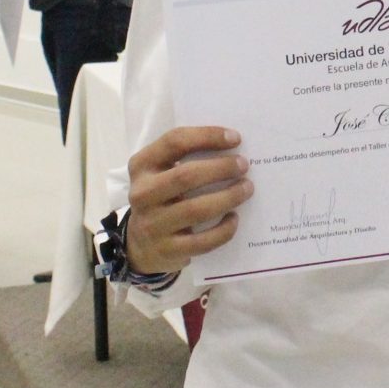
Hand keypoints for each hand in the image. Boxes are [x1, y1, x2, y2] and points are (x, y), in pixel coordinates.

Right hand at [125, 126, 253, 273]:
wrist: (141, 245)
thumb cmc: (162, 197)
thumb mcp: (162, 172)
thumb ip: (187, 157)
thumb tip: (233, 146)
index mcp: (142, 166)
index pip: (174, 142)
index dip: (207, 137)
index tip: (235, 138)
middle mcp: (142, 194)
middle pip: (186, 176)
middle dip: (221, 168)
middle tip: (244, 165)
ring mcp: (153, 224)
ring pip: (196, 210)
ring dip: (228, 197)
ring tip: (247, 188)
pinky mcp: (167, 250)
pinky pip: (202, 241)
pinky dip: (224, 230)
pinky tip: (235, 218)